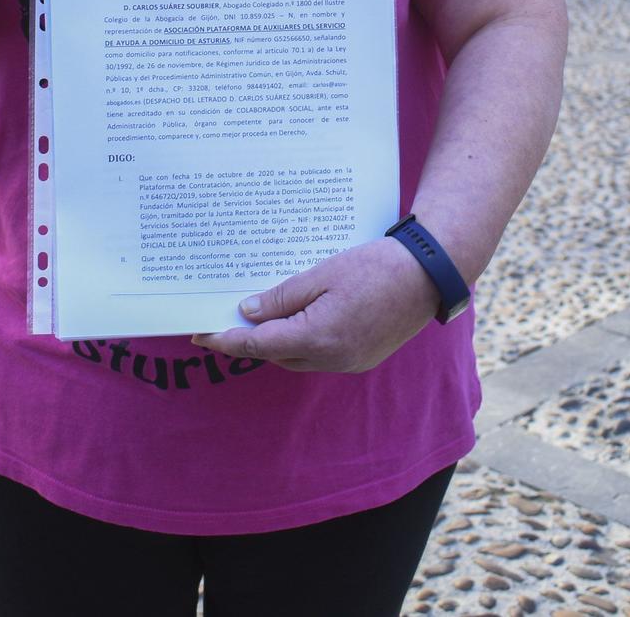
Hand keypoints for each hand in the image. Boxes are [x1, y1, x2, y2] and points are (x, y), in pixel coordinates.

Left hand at [192, 237, 440, 373]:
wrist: (429, 275)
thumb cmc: (376, 267)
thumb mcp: (321, 274)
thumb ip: (282, 297)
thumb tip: (247, 312)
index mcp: (318, 338)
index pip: (258, 344)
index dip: (226, 338)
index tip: (200, 333)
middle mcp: (332, 359)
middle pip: (276, 354)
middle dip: (251, 338)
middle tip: (226, 315)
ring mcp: (350, 362)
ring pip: (297, 357)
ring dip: (277, 339)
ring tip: (261, 314)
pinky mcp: (362, 359)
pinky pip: (319, 355)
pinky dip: (302, 340)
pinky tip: (297, 318)